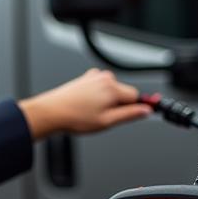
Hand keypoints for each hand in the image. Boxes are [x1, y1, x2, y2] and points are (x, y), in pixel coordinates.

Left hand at [18, 69, 151, 139]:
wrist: (51, 112)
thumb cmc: (75, 117)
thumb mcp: (107, 122)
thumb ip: (129, 115)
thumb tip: (146, 111)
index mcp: (112, 88)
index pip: (136, 96)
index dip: (135, 108)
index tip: (137, 114)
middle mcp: (104, 78)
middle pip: (124, 92)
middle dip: (119, 104)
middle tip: (104, 118)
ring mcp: (94, 76)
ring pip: (112, 90)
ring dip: (107, 101)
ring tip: (91, 112)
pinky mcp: (86, 78)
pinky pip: (100, 87)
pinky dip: (98, 96)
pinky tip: (86, 106)